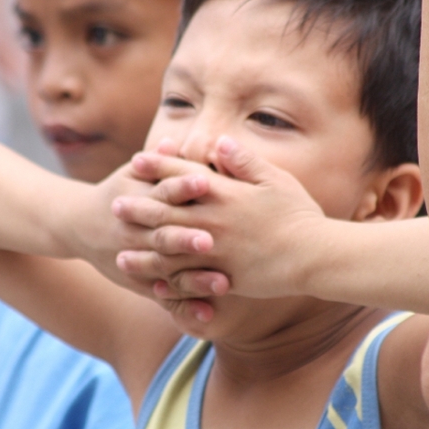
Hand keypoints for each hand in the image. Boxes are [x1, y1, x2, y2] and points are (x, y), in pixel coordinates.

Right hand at [60, 140, 221, 303]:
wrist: (76, 224)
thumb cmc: (116, 192)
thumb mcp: (130, 173)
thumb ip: (157, 163)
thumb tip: (174, 141)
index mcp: (138, 200)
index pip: (162, 192)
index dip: (182, 187)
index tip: (205, 182)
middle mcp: (136, 232)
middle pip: (163, 234)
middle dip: (186, 238)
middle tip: (212, 240)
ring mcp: (138, 260)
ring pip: (166, 271)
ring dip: (194, 278)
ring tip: (223, 283)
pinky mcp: (141, 283)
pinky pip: (164, 298)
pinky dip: (185, 308)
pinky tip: (208, 315)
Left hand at [113, 136, 325, 300]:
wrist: (316, 256)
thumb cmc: (299, 214)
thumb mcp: (275, 179)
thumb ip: (244, 162)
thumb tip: (219, 143)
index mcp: (225, 192)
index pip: (183, 175)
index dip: (158, 166)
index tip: (136, 161)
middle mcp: (214, 220)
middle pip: (166, 211)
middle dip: (137, 208)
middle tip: (113, 206)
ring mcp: (216, 250)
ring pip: (169, 250)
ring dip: (142, 252)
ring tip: (120, 254)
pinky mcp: (222, 276)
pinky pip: (187, 280)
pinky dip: (166, 282)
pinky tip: (151, 286)